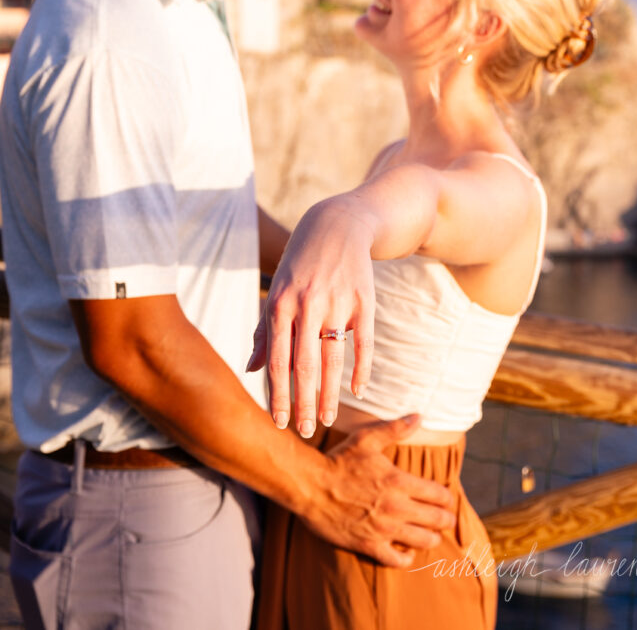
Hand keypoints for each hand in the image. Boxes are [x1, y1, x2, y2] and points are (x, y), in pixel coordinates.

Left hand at [247, 200, 375, 435]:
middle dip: (304, 404)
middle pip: (305, 366)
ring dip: (331, 394)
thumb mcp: (277, 290)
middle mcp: (308, 305)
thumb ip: (265, 331)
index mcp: (280, 304)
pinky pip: (364, 342)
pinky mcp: (364, 301)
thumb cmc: (301, 263)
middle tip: (305, 433)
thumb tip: (251, 370)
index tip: (278, 424)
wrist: (338, 224)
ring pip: (334, 359)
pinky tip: (358, 390)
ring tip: (329, 420)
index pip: (277, 361)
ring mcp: (338, 303)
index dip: (277, 395)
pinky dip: (362, 368)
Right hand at [304, 415, 456, 565]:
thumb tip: (418, 416)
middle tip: (446, 519)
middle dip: (446, 519)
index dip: (447, 498)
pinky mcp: (369, 546)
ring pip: (423, 541)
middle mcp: (396, 507)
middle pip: (437, 520)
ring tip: (431, 534)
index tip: (446, 499)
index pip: (439, 495)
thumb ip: (395, 429)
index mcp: (399, 481)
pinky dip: (407, 557)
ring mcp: (383, 529)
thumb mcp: (367, 438)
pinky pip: (398, 560)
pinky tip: (407, 550)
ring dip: (432, 538)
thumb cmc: (339, 460)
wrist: (310, 486)